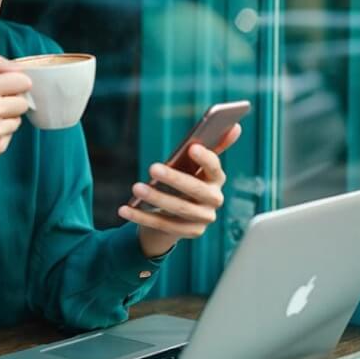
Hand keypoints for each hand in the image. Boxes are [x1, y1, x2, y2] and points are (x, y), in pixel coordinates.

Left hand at [120, 124, 241, 257]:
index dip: (206, 158)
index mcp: (217, 178)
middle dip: (175, 179)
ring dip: (156, 198)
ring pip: (179, 209)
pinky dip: (142, 217)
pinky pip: (163, 225)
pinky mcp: (190, 233)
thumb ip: (211, 146)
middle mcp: (214, 200)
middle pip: (196, 190)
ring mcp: (203, 219)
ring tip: (136, 188)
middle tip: (152, 168)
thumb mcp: (194, 164)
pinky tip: (124, 210)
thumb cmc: (187, 180)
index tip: (192, 147)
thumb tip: (235, 126)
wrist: (181, 214)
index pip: (215, 168)